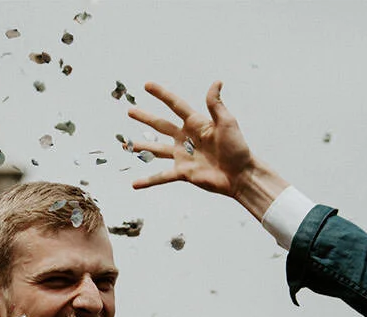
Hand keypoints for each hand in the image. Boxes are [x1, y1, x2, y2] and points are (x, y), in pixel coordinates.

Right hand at [126, 82, 287, 219]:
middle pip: (160, 125)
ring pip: (156, 150)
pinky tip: (134, 184)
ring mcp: (182, 156)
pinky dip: (148, 180)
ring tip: (125, 144)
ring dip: (141, 147)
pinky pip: (162, 176)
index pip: (175, 105)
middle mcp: (186, 138)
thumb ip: (216, 104)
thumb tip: (217, 82)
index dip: (161, 94)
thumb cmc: (237, 146)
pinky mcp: (183, 172)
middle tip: (130, 111)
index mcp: (195, 123)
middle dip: (145, 118)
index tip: (147, 85)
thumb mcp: (227, 122)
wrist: (240, 174)